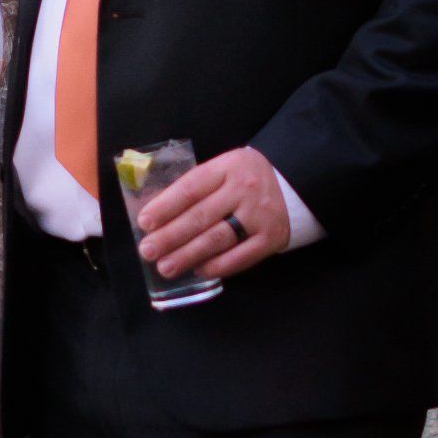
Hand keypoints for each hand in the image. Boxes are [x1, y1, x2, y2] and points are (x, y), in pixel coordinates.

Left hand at [136, 145, 290, 280]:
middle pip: (201, 216)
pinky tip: (198, 271)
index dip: (165, 206)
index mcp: (227, 167)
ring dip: (188, 255)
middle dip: (170, 236)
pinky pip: (240, 257)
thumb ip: (195, 187)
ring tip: (166, 267)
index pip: (191, 187)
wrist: (292, 184)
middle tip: (148, 251)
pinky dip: (217, 266)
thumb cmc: (243, 179)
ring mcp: (259, 215)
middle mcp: (244, 189)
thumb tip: (155, 216)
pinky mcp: (271, 238)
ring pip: (217, 239)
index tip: (144, 223)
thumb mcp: (222, 169)